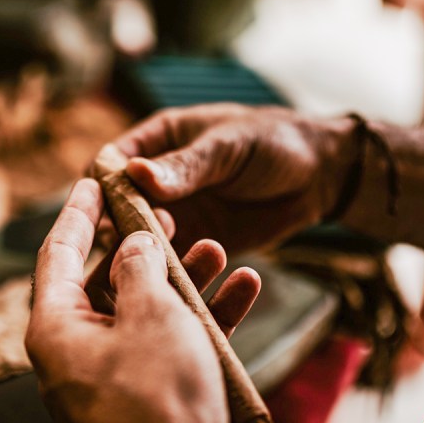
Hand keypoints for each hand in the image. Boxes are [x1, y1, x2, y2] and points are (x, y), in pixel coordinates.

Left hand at [25, 179, 262, 422]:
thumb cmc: (157, 398)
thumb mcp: (149, 314)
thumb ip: (140, 268)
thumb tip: (133, 244)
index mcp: (55, 330)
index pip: (59, 254)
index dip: (79, 212)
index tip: (94, 178)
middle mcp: (77, 353)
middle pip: (106, 283)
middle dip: (142, 246)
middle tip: (169, 212)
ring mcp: (115, 379)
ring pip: (146, 313)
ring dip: (183, 280)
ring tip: (218, 247)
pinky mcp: (153, 399)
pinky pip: (173, 345)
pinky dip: (204, 318)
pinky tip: (244, 288)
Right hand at [113, 103, 352, 252]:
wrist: (321, 177)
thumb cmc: (274, 142)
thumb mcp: (229, 147)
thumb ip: (185, 166)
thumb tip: (134, 173)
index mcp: (158, 141)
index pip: (111, 164)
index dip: (102, 187)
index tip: (106, 209)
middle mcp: (158, 182)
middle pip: (118, 208)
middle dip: (123, 225)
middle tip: (147, 235)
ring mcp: (176, 214)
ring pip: (141, 239)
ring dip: (145, 252)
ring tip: (164, 259)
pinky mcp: (196, 244)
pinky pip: (172, 261)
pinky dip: (170, 271)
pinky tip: (178, 280)